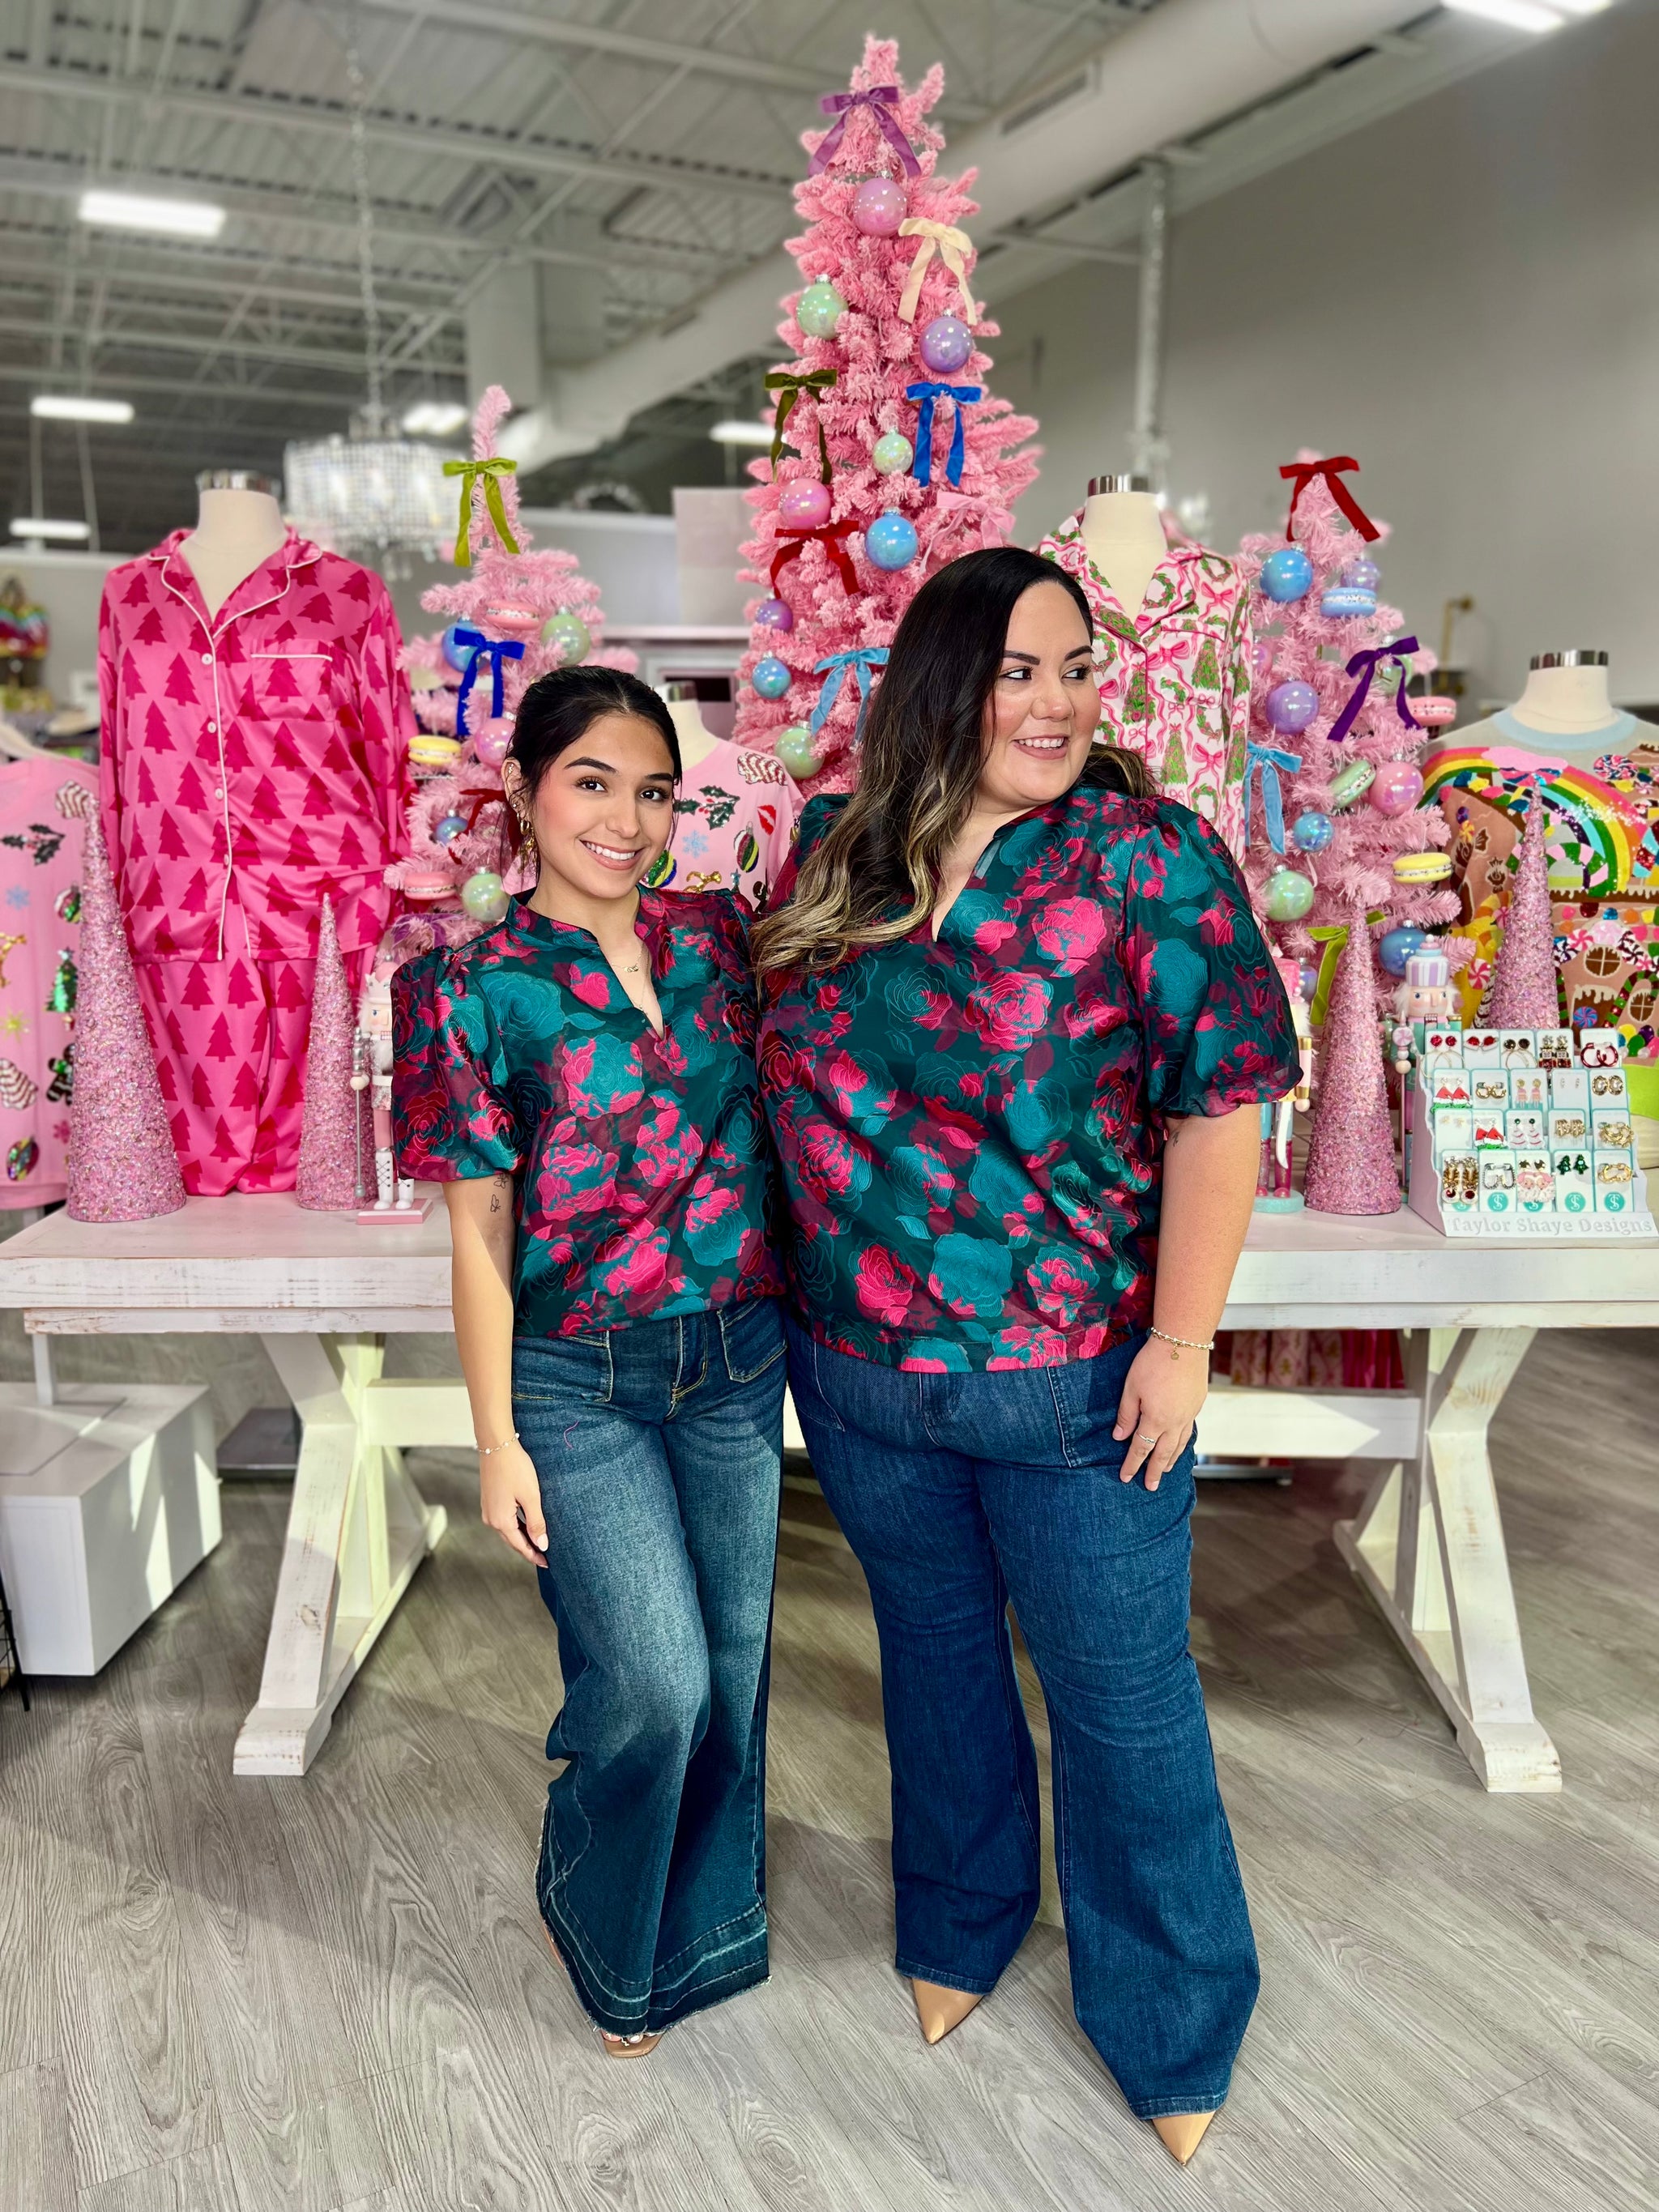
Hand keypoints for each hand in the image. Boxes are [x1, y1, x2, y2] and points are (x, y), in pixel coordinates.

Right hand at [479, 1438, 546, 1563]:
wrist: (496, 1445)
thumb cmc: (515, 1468)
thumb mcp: (531, 1496)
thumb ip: (536, 1522)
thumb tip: (542, 1544)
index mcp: (501, 1521)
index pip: (520, 1546)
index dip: (534, 1555)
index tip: (547, 1563)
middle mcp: (490, 1519)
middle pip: (512, 1541)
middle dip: (528, 1549)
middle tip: (545, 1557)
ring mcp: (488, 1510)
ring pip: (508, 1530)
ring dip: (522, 1538)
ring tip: (538, 1543)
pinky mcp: (489, 1500)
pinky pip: (504, 1520)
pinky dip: (516, 1526)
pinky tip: (526, 1525)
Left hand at [1113, 1336, 1209, 1490]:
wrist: (1184, 1342)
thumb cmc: (1153, 1362)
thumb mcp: (1131, 1388)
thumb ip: (1127, 1415)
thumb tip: (1119, 1438)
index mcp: (1156, 1420)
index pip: (1141, 1448)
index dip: (1132, 1464)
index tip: (1126, 1478)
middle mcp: (1175, 1422)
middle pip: (1163, 1453)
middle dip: (1154, 1471)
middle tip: (1150, 1486)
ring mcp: (1188, 1414)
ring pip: (1179, 1445)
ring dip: (1171, 1460)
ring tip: (1165, 1471)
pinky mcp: (1197, 1405)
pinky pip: (1188, 1432)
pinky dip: (1183, 1445)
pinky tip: (1180, 1446)